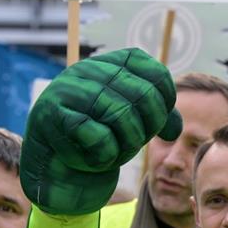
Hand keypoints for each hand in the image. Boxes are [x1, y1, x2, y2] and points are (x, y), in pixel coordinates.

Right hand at [20, 47, 181, 214]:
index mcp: (112, 63)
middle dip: (149, 127)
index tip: (155, 122)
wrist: (60, 164)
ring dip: (127, 145)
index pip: (157, 74)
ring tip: (114, 150)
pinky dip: (105, 156)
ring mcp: (68, 89)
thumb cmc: (102, 136)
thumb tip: (175, 130)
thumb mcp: (136, 120)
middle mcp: (89, 69)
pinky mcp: (52, 114)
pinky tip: (96, 158)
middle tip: (134, 141)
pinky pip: (98, 137)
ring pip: (122, 116)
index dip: (166, 102)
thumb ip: (158, 115)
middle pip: (145, 95)